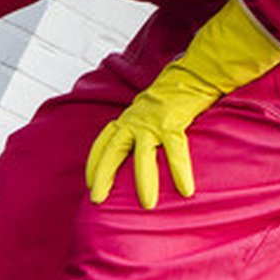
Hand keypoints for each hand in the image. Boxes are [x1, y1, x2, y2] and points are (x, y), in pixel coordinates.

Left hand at [84, 73, 209, 208]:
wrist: (191, 74)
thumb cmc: (172, 97)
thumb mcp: (147, 112)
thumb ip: (139, 129)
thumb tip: (139, 152)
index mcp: (127, 119)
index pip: (103, 142)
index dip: (94, 163)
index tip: (88, 183)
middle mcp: (134, 120)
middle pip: (112, 149)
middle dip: (103, 174)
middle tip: (97, 199)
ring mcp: (152, 122)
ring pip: (143, 154)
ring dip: (144, 181)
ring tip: (147, 205)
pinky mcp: (173, 122)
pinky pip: (175, 150)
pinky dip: (179, 170)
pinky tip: (185, 190)